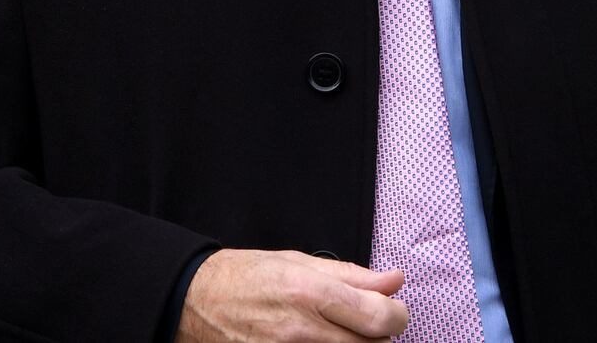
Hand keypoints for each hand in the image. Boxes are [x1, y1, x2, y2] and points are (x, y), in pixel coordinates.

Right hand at [174, 248, 407, 341]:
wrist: (198, 301)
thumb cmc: (248, 275)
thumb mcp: (299, 261)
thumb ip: (352, 275)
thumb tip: (394, 280)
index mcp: (310, 293)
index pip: (377, 317)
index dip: (397, 315)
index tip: (394, 309)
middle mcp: (302, 331)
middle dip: (379, 335)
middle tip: (367, 321)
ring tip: (344, 332)